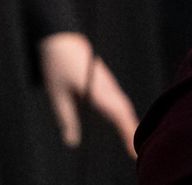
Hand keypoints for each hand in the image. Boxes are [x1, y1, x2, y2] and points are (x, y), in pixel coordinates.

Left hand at [38, 32, 138, 157]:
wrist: (62, 38)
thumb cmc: (57, 65)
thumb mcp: (56, 94)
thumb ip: (66, 118)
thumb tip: (72, 141)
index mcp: (97, 89)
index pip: (117, 112)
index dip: (126, 130)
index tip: (132, 147)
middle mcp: (107, 86)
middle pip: (124, 110)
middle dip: (131, 130)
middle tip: (135, 152)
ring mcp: (108, 83)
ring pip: (123, 105)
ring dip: (129, 122)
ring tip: (133, 143)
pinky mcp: (106, 82)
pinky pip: (119, 100)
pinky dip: (124, 114)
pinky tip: (124, 124)